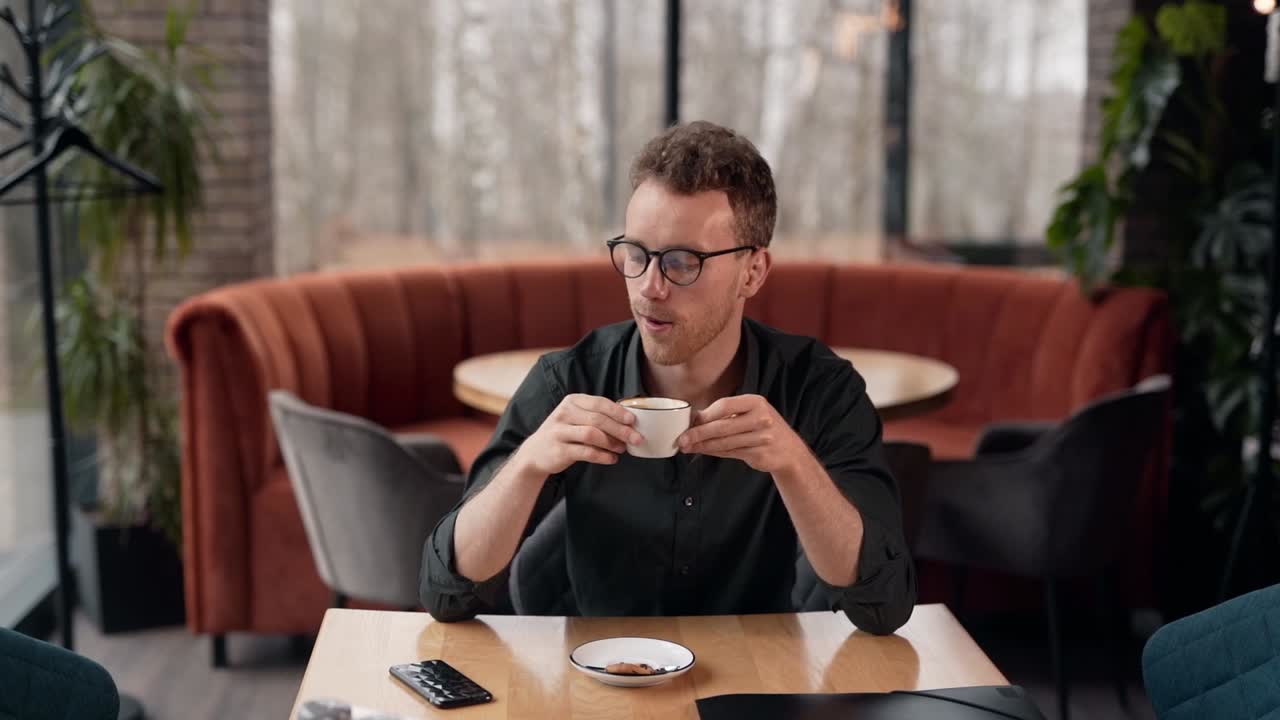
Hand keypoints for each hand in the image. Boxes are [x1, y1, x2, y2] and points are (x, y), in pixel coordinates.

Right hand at [513, 394, 643, 476]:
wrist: (535, 453)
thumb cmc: (563, 433)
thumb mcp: (574, 417)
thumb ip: (595, 416)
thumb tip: (628, 422)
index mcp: (572, 401)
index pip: (599, 403)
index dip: (618, 411)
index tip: (633, 420)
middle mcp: (564, 413)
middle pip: (598, 419)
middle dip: (621, 429)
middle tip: (636, 438)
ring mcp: (560, 432)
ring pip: (592, 434)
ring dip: (612, 442)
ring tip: (622, 449)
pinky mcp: (559, 450)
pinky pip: (586, 452)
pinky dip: (603, 456)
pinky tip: (612, 459)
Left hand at [676, 395, 805, 473]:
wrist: (788, 449)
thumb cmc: (762, 427)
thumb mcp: (749, 413)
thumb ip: (725, 414)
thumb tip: (695, 418)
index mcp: (756, 402)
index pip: (725, 405)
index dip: (705, 415)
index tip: (689, 421)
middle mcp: (761, 419)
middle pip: (722, 427)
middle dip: (698, 434)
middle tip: (682, 439)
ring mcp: (762, 438)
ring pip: (724, 442)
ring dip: (702, 445)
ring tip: (688, 447)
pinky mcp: (759, 454)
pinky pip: (730, 453)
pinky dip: (713, 452)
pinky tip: (702, 451)